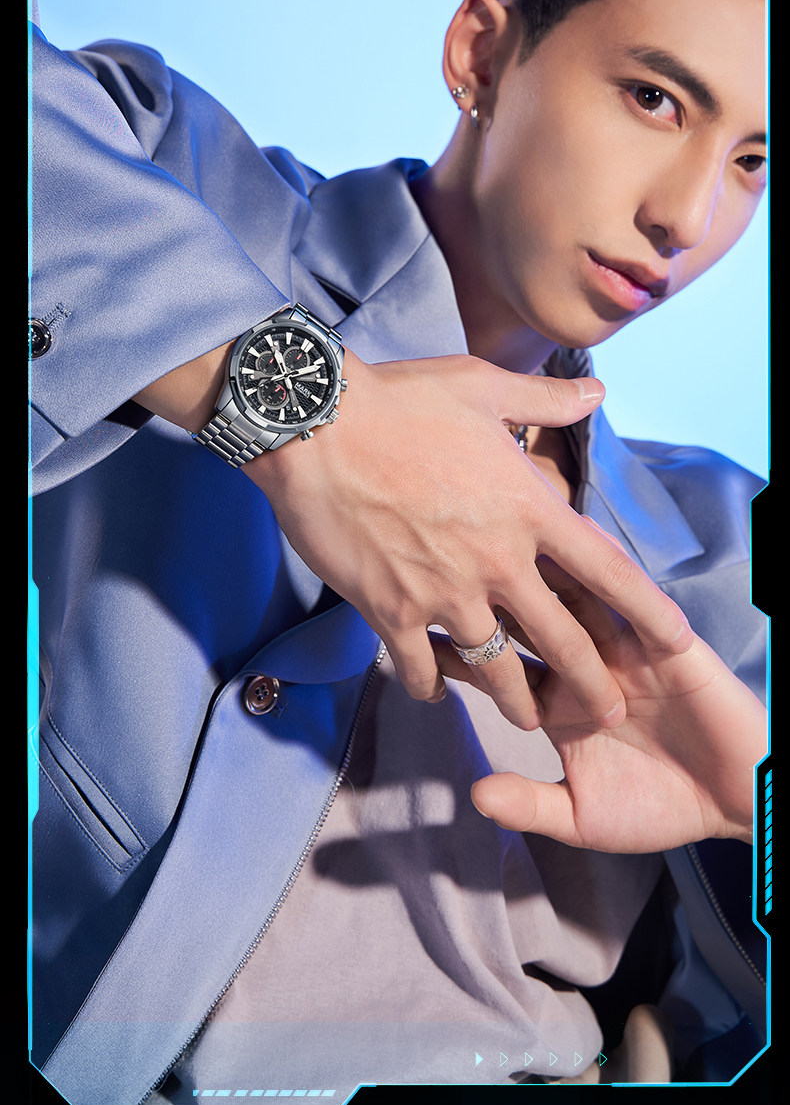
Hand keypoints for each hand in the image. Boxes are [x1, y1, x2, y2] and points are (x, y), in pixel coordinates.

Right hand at [249, 352, 690, 731]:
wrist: (315, 428)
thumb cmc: (400, 401)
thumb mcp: (481, 386)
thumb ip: (544, 400)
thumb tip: (596, 393)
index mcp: (528, 508)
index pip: (608, 571)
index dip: (651, 611)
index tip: (678, 641)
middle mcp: (497, 560)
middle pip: (563, 642)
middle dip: (593, 687)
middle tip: (609, 712)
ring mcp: (445, 593)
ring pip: (497, 672)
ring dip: (516, 702)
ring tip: (527, 719)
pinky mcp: (392, 612)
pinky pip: (421, 669)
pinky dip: (430, 683)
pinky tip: (434, 689)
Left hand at [454, 543, 765, 847]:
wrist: (739, 800)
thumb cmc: (661, 808)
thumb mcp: (584, 817)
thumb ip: (531, 804)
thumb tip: (474, 796)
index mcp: (555, 701)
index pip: (496, 664)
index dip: (457, 647)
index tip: (410, 625)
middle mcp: (582, 662)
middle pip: (526, 615)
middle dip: (491, 589)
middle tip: (450, 555)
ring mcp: (624, 646)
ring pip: (575, 593)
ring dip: (545, 566)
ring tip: (506, 534)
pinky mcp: (665, 640)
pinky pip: (636, 600)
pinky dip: (613, 577)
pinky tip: (584, 553)